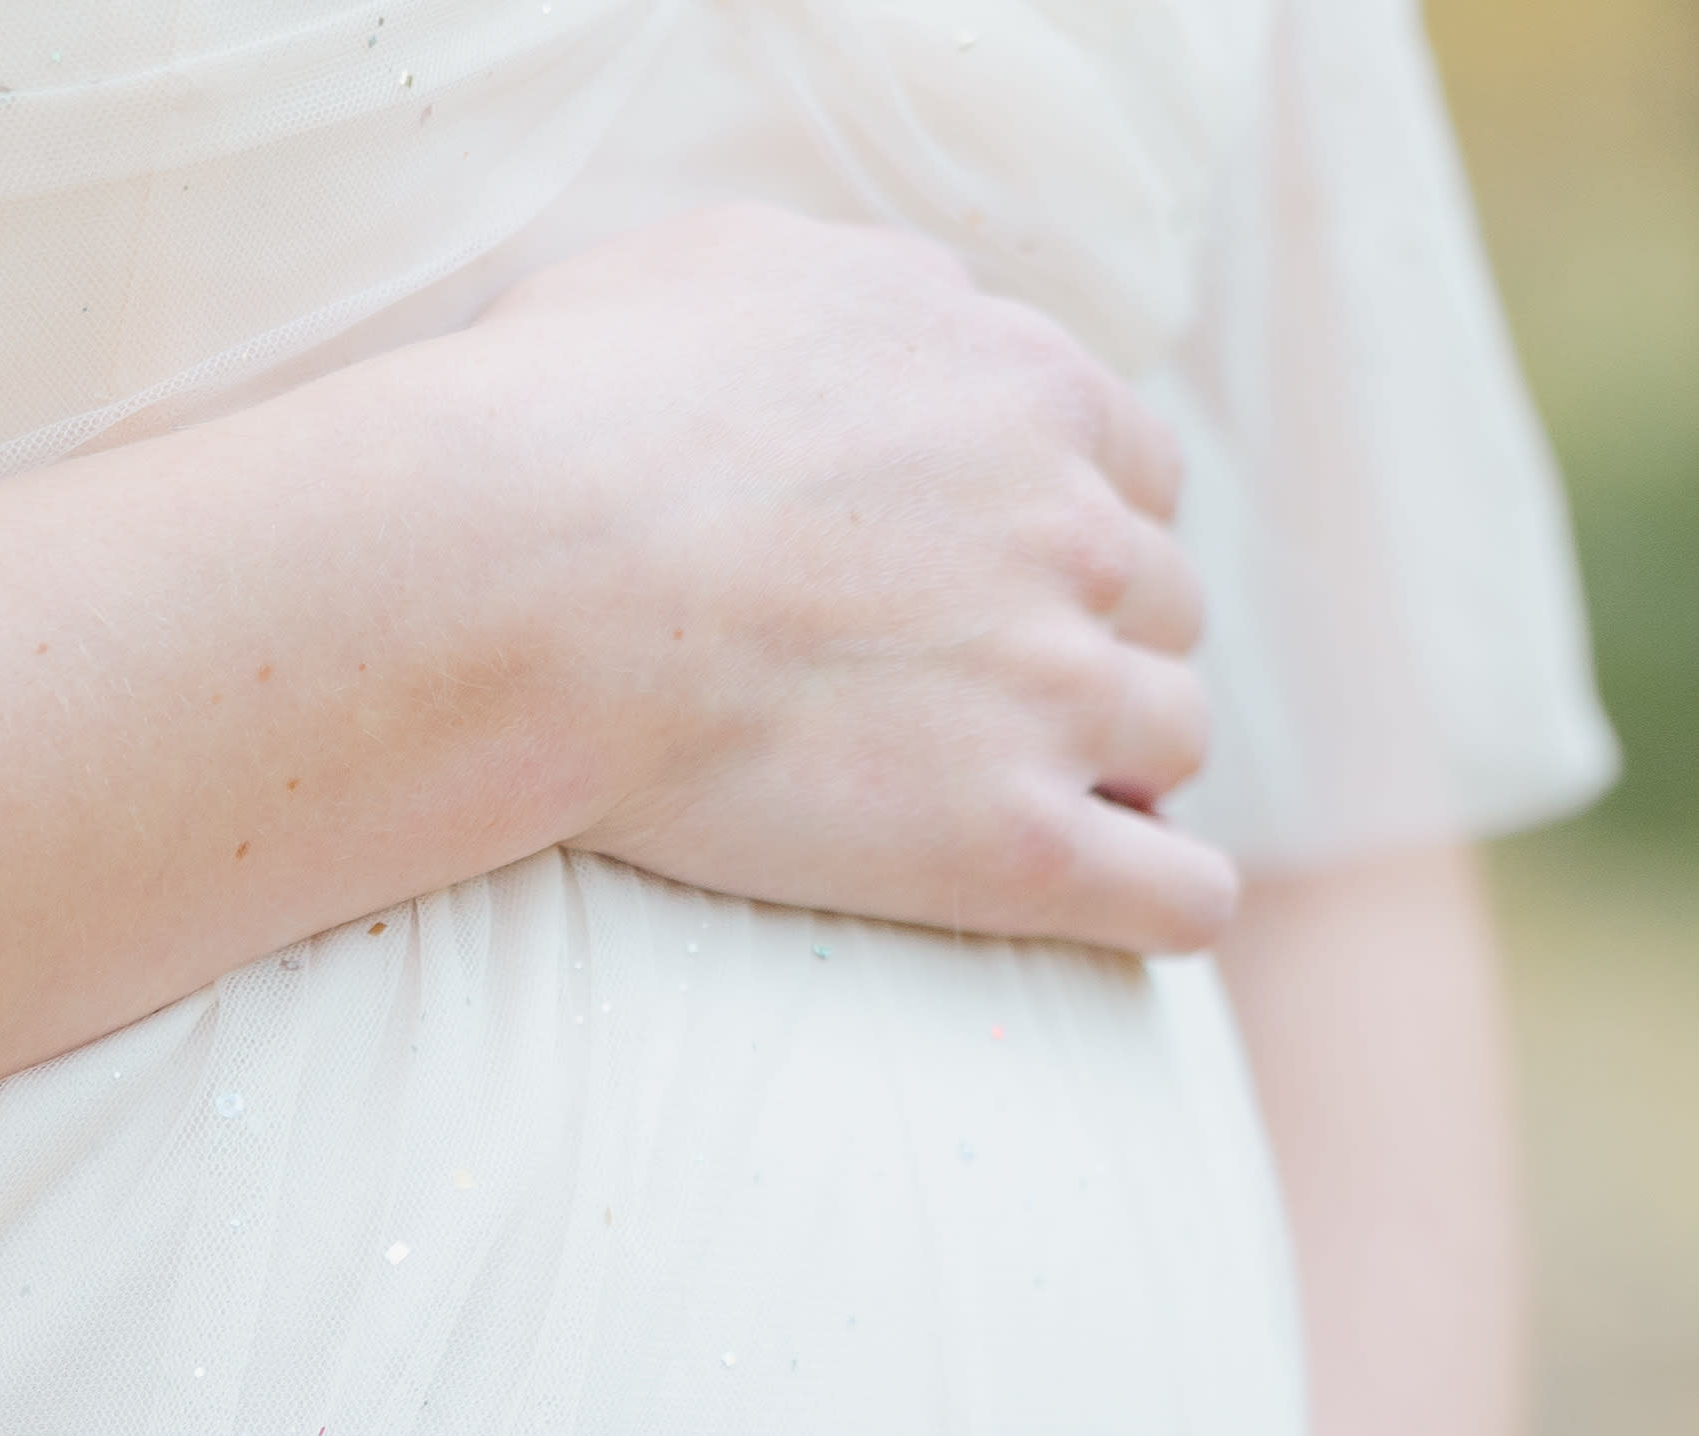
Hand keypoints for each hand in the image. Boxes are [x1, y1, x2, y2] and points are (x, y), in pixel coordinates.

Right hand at [443, 205, 1234, 957]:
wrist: (522, 581)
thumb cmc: (578, 416)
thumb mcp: (737, 267)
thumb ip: (865, 288)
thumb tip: (919, 308)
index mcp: (1024, 387)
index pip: (1134, 465)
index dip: (1072, 526)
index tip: (1003, 578)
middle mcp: (1073, 531)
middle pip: (1162, 599)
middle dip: (1097, 641)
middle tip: (996, 693)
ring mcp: (1056, 693)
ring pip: (1176, 736)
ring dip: (1125, 768)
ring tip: (1041, 803)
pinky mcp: (1015, 843)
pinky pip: (1174, 895)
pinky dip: (1166, 900)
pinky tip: (1130, 905)